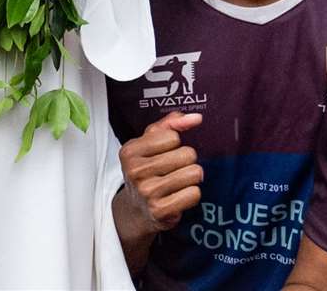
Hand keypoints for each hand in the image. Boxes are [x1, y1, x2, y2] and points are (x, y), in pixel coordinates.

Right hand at [118, 111, 202, 234]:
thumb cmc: (147, 171)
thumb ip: (171, 124)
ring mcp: (147, 191)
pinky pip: (194, 194)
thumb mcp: (150, 144)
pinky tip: (179, 196)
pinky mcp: (160, 210)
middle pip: (187, 154)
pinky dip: (192, 194)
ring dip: (191, 178)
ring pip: (194, 173)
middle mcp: (135, 170)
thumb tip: (196, 118)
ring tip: (178, 182)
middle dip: (187, 161)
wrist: (136, 208)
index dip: (174, 145)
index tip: (165, 153)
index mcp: (130, 150)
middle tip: (174, 170)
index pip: (172, 136)